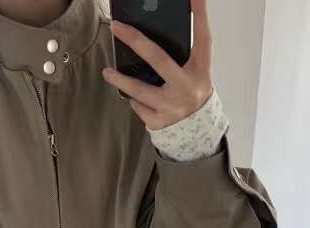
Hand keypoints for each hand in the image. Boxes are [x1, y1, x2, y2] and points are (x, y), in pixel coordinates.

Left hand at [102, 0, 212, 130]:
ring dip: (120, 80)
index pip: (202, 38)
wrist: (196, 130)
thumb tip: (148, 40)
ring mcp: (172, 107)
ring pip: (139, 90)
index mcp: (200, 71)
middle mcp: (187, 87)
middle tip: (117, 27)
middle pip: (159, 59)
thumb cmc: (190, 93)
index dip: (199, 15)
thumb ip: (180, 58)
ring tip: (107, 72)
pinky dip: (136, 101)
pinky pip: (140, 107)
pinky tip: (138, 100)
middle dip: (136, 41)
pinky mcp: (160, 121)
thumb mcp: (194, 74)